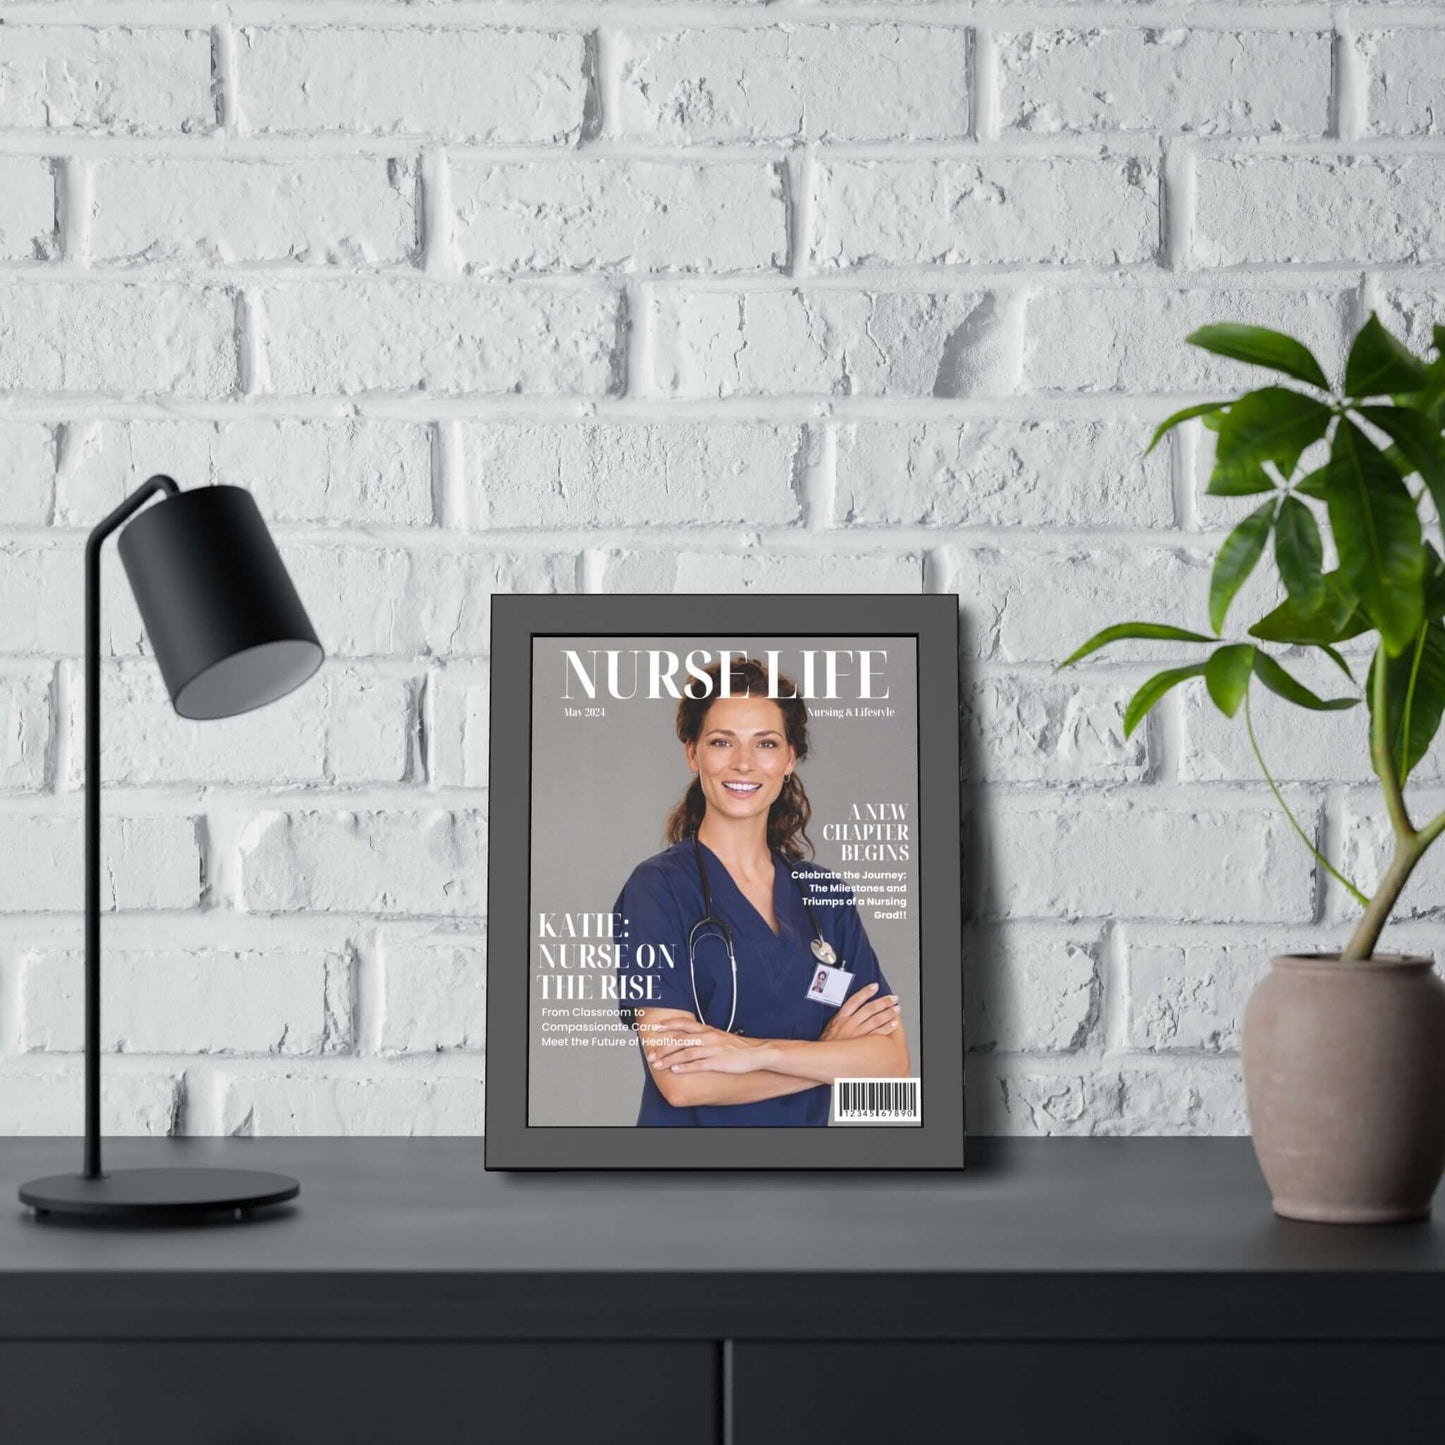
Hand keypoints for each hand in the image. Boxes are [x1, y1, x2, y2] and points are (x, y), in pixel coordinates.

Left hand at [638, 1011, 770, 1075]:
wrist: (756, 1052)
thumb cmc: (737, 1046)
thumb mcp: (718, 1036)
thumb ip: (703, 1035)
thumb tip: (688, 1038)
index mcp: (707, 1030)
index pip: (684, 1024)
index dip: (669, 1025)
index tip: (656, 1028)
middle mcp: (707, 1037)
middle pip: (680, 1040)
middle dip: (663, 1048)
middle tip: (651, 1055)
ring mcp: (712, 1050)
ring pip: (685, 1053)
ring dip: (669, 1059)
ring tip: (658, 1065)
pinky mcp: (717, 1062)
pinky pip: (698, 1065)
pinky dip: (685, 1067)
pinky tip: (675, 1070)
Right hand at [818, 982, 900, 1041]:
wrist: (823, 1058)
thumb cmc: (826, 1043)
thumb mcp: (830, 1025)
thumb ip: (841, 1017)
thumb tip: (852, 1008)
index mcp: (841, 1017)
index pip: (855, 1000)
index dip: (866, 992)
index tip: (875, 986)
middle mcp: (850, 1023)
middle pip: (869, 1009)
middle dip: (883, 1002)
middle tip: (893, 998)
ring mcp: (856, 1034)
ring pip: (875, 1020)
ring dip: (888, 1013)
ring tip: (897, 1008)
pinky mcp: (862, 1044)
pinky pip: (877, 1034)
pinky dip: (886, 1028)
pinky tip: (893, 1024)